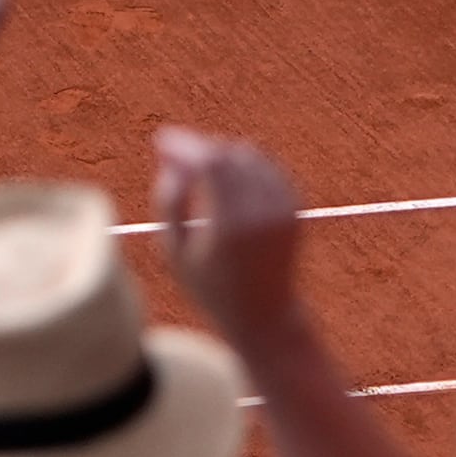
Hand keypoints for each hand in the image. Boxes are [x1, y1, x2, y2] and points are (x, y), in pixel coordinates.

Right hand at [154, 127, 305, 340]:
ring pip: (248, 155)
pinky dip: (244, 163)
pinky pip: (266, 166)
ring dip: (220, 154)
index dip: (183, 146)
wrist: (265, 315)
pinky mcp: (294, 207)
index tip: (161, 140)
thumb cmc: (210, 288)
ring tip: (197, 170)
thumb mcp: (175, 254)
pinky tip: (226, 176)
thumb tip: (171, 161)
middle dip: (198, 148)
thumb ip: (168, 204)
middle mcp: (261, 214)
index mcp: (230, 227)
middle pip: (227, 154)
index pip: (208, 164)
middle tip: (175, 154)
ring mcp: (282, 209)